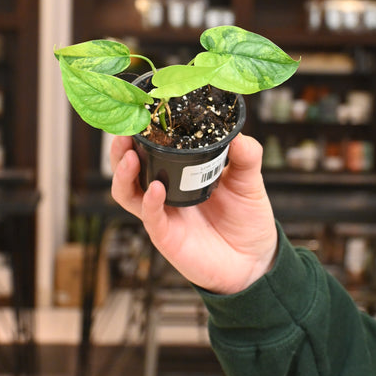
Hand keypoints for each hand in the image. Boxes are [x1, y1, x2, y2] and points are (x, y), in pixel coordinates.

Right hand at [110, 133, 277, 293]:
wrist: (255, 260)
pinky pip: (151, 218)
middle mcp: (164, 194)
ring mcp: (163, 215)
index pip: (149, 151)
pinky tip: (155, 189)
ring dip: (124, 175)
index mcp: (179, 175)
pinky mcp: (167, 238)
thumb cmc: (246, 219)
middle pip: (128, 170)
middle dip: (120, 151)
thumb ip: (246, 156)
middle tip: (124, 133)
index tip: (138, 115)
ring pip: (128, 194)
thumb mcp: (248, 181)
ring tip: (129, 157)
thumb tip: (239, 133)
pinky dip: (149, 203)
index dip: (139, 135)